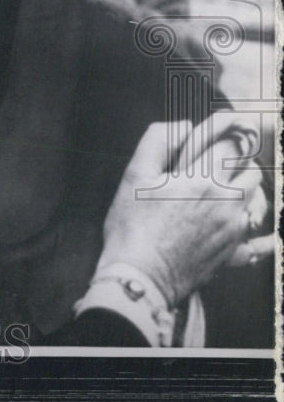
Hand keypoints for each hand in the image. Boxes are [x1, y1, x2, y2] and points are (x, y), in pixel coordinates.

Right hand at [95, 112, 271, 307]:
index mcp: (203, 179)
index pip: (229, 145)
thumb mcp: (134, 174)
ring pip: (259, 200)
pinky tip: (270, 235)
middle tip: (222, 160)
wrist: (139, 276)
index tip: (221, 133)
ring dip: (249, 189)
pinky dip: (268, 238)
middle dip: (239, 162)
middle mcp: (227, 202)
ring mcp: (234, 230)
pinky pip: (262, 244)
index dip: (225, 135)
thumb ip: (158, 140)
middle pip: (251, 171)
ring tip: (231, 188)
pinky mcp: (234, 254)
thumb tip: (184, 124)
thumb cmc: (132, 225)